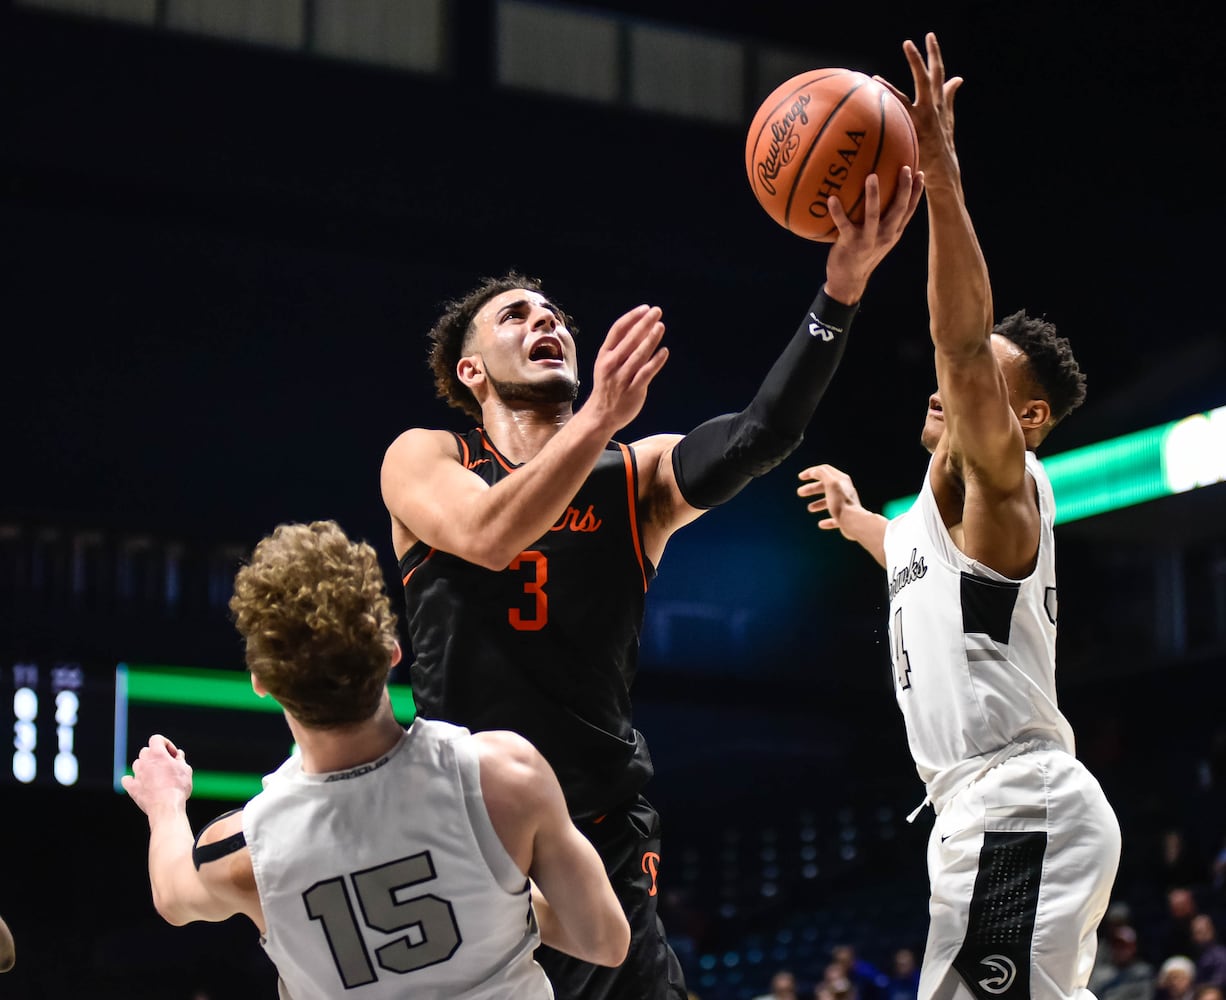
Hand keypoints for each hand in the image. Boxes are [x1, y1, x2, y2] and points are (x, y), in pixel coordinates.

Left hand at [122, 735, 192, 818]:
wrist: (166, 807)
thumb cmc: (178, 787)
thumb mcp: (186, 769)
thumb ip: (180, 759)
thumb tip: (178, 754)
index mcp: (157, 753)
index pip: (157, 739)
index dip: (166, 744)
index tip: (173, 755)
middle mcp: (144, 761)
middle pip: (146, 751)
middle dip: (156, 756)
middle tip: (166, 766)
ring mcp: (136, 774)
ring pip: (137, 764)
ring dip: (145, 767)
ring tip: (157, 777)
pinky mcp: (132, 787)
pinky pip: (127, 779)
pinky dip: (132, 780)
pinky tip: (140, 784)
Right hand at [584, 304, 668, 430]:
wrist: (602, 414)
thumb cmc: (608, 385)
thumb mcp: (608, 363)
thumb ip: (623, 347)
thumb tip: (643, 328)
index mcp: (605, 354)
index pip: (618, 330)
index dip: (632, 318)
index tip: (645, 309)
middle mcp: (612, 364)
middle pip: (629, 339)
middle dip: (644, 323)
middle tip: (657, 312)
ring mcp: (622, 378)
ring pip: (638, 355)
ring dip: (651, 339)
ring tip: (661, 326)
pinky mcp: (633, 390)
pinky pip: (646, 373)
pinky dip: (656, 361)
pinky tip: (664, 351)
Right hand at [797, 463, 868, 538]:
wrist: (853, 521)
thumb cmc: (841, 502)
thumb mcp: (830, 483)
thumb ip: (822, 474)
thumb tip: (814, 471)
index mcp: (841, 480)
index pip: (825, 470)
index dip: (812, 471)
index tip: (801, 477)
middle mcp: (844, 491)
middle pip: (825, 486)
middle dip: (812, 488)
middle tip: (800, 492)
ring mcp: (845, 505)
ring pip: (830, 502)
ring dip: (818, 503)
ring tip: (810, 508)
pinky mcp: (845, 518)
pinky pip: (835, 519)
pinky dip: (827, 521)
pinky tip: (821, 524)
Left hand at [823, 166, 923, 303]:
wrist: (849, 280)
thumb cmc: (861, 253)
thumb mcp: (876, 237)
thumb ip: (880, 219)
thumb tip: (876, 195)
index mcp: (894, 232)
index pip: (909, 210)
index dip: (916, 192)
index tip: (920, 173)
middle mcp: (885, 235)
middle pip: (899, 209)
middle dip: (904, 188)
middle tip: (904, 168)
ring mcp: (869, 240)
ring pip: (874, 215)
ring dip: (873, 195)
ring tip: (871, 175)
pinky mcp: (851, 244)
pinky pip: (844, 225)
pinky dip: (837, 212)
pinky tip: (831, 198)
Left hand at [875, 32, 962, 183]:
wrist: (943, 171)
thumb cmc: (942, 143)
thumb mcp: (949, 118)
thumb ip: (949, 96)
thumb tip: (958, 78)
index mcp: (939, 103)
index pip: (938, 73)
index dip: (934, 54)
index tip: (929, 36)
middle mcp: (932, 110)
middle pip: (925, 79)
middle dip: (917, 60)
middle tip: (907, 43)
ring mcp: (921, 123)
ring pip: (903, 100)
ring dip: (888, 89)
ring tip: (874, 79)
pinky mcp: (912, 138)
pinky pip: (894, 125)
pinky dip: (882, 117)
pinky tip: (868, 112)